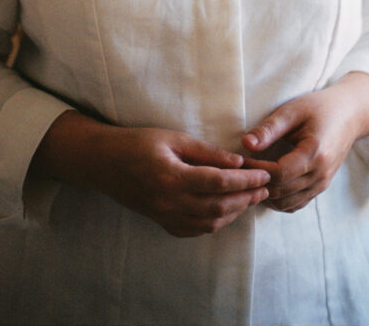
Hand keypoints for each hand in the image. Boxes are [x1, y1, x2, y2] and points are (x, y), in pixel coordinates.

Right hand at [31, 113, 270, 237]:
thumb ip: (206, 152)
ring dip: (234, 212)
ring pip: (209, 223)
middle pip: (218, 207)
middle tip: (265, 189)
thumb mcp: (173, 137)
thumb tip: (237, 161)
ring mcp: (164, 216)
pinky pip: (194, 230)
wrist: (104, 162)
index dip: (245, 180)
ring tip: (250, 198)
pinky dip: (215, 222)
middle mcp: (170, 202)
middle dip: (246, 198)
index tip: (264, 175)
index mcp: (173, 177)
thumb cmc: (138, 142)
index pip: (219, 182)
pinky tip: (226, 211)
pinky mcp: (161, 222)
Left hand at [241, 73, 368, 212]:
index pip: (278, 174)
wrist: (350, 115)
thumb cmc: (319, 107)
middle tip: (237, 173)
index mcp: (314, 154)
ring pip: (287, 203)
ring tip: (248, 179)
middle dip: (256, 184)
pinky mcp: (320, 187)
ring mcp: (322, 184)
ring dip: (265, 195)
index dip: (255, 170)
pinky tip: (265, 186)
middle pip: (280, 192)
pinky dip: (278, 200)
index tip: (238, 160)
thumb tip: (245, 144)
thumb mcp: (292, 111)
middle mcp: (320, 175)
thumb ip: (269, 129)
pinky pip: (296, 204)